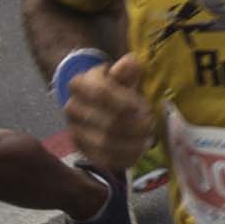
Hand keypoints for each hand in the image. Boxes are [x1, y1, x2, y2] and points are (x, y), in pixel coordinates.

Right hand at [57, 51, 156, 172]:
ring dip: (132, 144)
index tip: (146, 107)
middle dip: (135, 126)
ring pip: (105, 144)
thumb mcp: (121, 72)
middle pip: (106, 122)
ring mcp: (75, 131)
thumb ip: (127, 68)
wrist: (94, 101)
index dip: (126, 102)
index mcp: (80, 84)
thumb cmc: (114, 85)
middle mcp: (72, 108)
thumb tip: (132, 64)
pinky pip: (103, 159)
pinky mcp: (82, 150)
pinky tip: (139, 152)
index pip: (101, 93)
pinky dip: (124, 158)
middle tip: (152, 125)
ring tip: (149, 139)